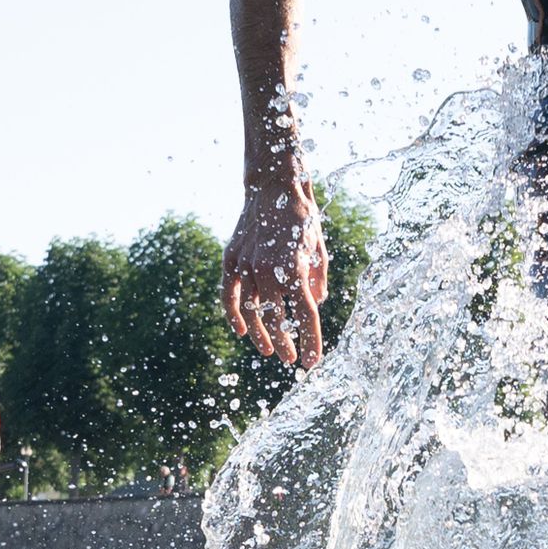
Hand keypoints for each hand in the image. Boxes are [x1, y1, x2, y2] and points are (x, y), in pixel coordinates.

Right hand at [224, 177, 328, 367]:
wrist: (273, 186)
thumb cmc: (302, 218)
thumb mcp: (319, 250)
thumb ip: (317, 281)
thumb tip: (315, 305)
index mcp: (294, 268)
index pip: (306, 316)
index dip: (311, 341)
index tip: (312, 361)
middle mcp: (267, 270)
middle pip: (275, 319)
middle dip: (285, 344)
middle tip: (291, 358)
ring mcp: (245, 265)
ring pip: (250, 312)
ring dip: (260, 335)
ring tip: (268, 351)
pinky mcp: (231, 260)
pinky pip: (228, 295)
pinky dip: (233, 315)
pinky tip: (241, 331)